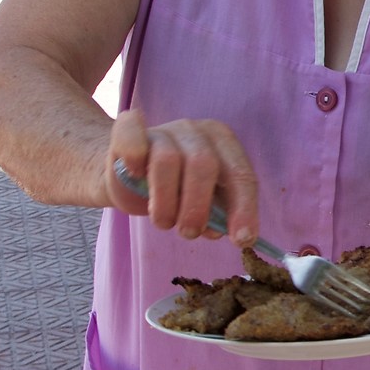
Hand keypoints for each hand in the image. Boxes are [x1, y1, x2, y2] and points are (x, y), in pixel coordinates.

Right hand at [106, 107, 259, 244]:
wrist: (126, 176)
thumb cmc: (173, 191)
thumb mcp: (200, 205)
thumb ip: (214, 215)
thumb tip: (218, 231)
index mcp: (224, 144)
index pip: (241, 174)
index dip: (243, 208)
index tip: (242, 240)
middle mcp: (196, 131)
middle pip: (204, 164)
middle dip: (198, 206)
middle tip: (189, 233)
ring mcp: (162, 129)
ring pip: (167, 159)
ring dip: (166, 201)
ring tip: (163, 222)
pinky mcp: (128, 130)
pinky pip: (130, 133)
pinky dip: (133, 152)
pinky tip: (135, 174)